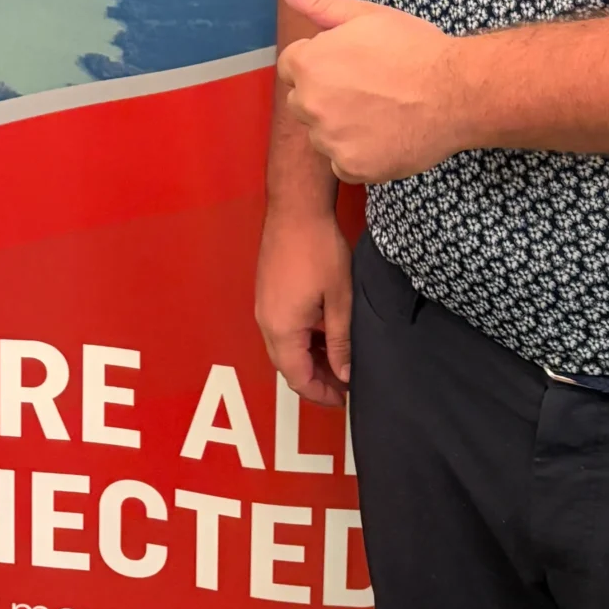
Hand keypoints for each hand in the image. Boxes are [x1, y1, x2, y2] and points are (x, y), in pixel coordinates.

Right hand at [255, 202, 353, 407]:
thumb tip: (344, 373)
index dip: (320, 393)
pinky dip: (302, 340)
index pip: (297, 378)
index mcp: (282, 328)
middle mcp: (267, 322)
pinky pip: (281, 329)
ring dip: (309, 359)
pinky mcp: (268, 293)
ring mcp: (264, 307)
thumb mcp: (340, 300)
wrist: (296, 209)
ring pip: (284, 348)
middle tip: (345, 382)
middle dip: (316, 379)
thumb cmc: (318, 248)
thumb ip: (341, 341)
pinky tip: (324, 334)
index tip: (343, 399)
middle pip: (288, 366)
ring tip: (339, 359)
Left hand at [276, 0, 465, 181]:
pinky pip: (342, 162)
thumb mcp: (365, 15)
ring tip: (382, 111)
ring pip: (322, 134)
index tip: (354, 63)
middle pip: (304, 101)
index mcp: (309, 64)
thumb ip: (316, 0)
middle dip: (327, 94)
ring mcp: (330, 140)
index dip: (323, 62)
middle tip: (371, 87)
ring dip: (342, 126)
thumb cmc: (414, 48)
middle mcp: (311, 104)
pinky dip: (360, 153)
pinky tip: (386, 135)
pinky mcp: (352, 168)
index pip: (293, 66)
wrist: (456, 91)